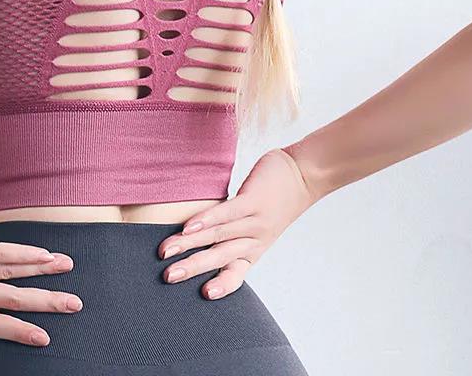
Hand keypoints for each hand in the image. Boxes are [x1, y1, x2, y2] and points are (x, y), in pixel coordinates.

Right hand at [157, 147, 316, 299]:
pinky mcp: (253, 201)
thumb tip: (195, 232)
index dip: (222, 285)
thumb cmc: (274, 199)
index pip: (237, 273)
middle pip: (220, 258)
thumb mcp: (257, 224)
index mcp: (254, 249)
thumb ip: (232, 230)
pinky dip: (206, 220)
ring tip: (166, 250)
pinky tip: (188, 226)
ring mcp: (255, 221)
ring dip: (189, 244)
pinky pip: (227, 213)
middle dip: (192, 268)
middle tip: (168, 277)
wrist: (304, 175)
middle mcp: (255, 240)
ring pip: (218, 236)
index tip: (204, 295)